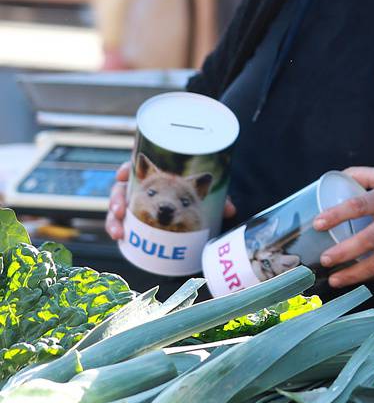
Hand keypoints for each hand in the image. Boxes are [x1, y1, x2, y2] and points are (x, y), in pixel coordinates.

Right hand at [107, 160, 234, 239]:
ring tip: (119, 231)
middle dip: (117, 198)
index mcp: (156, 174)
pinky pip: (120, 222)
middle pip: (122, 187)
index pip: (137, 165)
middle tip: (121, 209)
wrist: (195, 212)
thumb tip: (230, 210)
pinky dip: (117, 229)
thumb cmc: (198, 196)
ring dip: (114, 218)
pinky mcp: (133, 218)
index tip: (123, 174)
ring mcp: (134, 202)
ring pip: (118, 206)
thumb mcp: (208, 195)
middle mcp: (142, 186)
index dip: (127, 168)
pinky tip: (119, 237)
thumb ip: (219, 199)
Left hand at [312, 167, 373, 287]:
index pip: (360, 205)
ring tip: (335, 280)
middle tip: (325, 259)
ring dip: (355, 274)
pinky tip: (356, 278)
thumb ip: (361, 175)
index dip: (337, 215)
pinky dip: (371, 276)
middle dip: (344, 252)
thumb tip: (332, 179)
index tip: (317, 223)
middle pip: (369, 239)